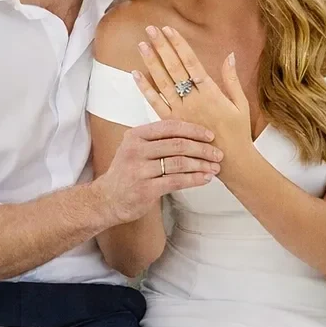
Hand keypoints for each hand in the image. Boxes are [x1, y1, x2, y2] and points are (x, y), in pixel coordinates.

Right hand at [94, 119, 222, 225]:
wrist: (107, 199)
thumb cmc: (127, 173)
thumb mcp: (135, 149)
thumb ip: (157, 140)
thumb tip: (192, 136)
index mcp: (135, 135)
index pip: (169, 127)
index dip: (193, 130)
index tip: (210, 136)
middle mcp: (136, 150)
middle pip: (177, 144)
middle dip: (202, 148)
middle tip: (218, 153)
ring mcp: (139, 170)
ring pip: (179, 163)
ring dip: (201, 165)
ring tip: (215, 167)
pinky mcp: (145, 188)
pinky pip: (176, 181)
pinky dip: (194, 179)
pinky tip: (205, 179)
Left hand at [133, 26, 252, 154]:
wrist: (230, 162)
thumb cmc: (238, 133)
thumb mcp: (240, 104)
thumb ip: (232, 79)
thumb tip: (229, 55)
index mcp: (211, 92)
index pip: (191, 62)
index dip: (179, 45)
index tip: (169, 30)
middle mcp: (194, 100)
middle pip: (174, 68)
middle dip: (162, 47)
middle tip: (150, 29)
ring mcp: (181, 112)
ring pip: (163, 82)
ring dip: (151, 62)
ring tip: (142, 45)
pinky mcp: (172, 124)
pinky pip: (156, 104)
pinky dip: (145, 88)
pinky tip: (136, 74)